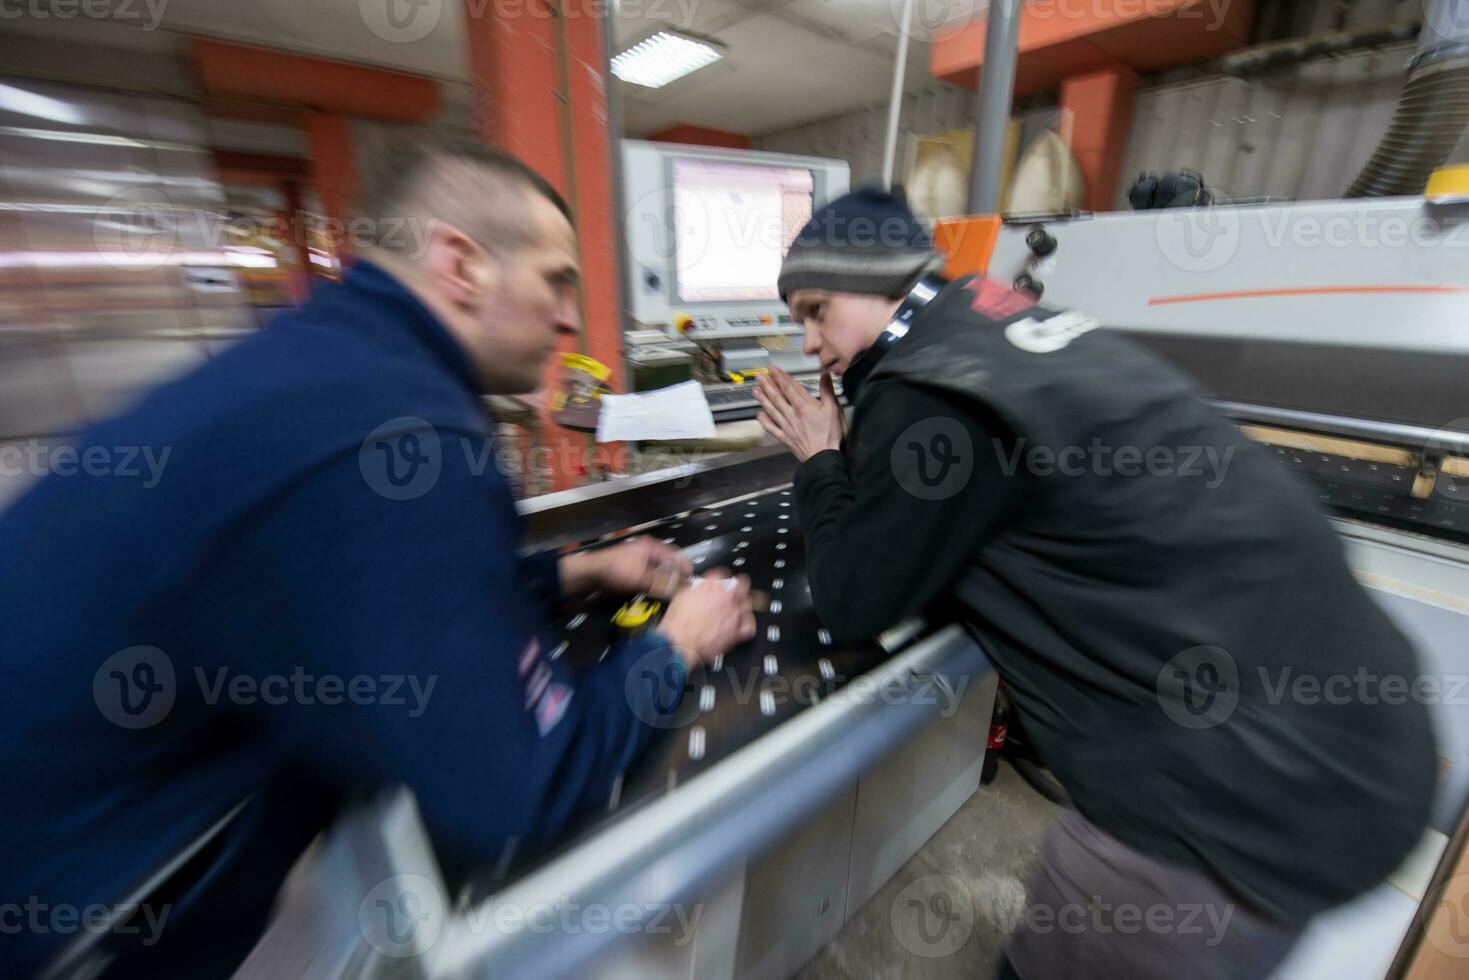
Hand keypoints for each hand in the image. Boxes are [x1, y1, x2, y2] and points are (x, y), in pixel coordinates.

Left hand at [560, 536, 691, 596]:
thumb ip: (661, 584)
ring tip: (675, 593)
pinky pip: (652, 573)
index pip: (676, 556)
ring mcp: (641, 557)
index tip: (693, 583)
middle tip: (685, 590)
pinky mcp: (634, 567)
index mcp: (652, 547)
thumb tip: (681, 590)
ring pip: (661, 569)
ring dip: (666, 580)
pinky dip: (657, 581)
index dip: (685, 569)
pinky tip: (659, 591)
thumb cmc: (616, 571)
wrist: (590, 573)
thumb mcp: (640, 578)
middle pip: (669, 562)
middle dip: (677, 575)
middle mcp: (648, 549)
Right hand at [657, 570, 756, 668]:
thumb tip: (698, 590)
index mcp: (712, 586)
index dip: (721, 578)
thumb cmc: (678, 623)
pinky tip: (743, 623)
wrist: (679, 642)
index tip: (719, 581)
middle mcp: (726, 598)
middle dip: (738, 586)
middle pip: (742, 585)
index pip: (723, 574)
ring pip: (748, 603)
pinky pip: (750, 626)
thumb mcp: (681, 596)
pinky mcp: (736, 633)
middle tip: (734, 589)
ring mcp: (733, 615)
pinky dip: (748, 624)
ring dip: (743, 603)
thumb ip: (695, 589)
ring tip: (738, 606)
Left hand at [754, 368, 843, 462]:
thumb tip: (825, 375)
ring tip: (755, 391)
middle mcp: (792, 414)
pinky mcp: (786, 438)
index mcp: (803, 406)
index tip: (772, 369)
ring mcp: (787, 426)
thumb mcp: (834, 409)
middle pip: (777, 397)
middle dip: (767, 385)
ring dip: (763, 399)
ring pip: (772, 410)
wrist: (824, 457)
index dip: (780, 377)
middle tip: (759, 376)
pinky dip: (765, 422)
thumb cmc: (830, 435)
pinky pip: (772, 428)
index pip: (789, 387)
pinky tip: (759, 416)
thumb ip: (827, 391)